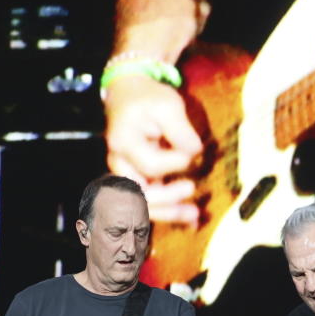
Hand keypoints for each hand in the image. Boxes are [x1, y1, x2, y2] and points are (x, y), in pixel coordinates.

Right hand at [103, 75, 202, 224]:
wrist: (129, 96)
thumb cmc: (148, 99)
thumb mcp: (167, 104)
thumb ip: (180, 129)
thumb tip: (194, 152)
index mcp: (123, 143)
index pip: (150, 165)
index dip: (175, 163)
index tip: (192, 150)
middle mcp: (119, 163)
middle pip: (138, 194)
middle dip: (167, 198)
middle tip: (191, 188)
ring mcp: (126, 175)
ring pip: (141, 205)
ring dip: (168, 214)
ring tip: (195, 215)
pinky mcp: (137, 181)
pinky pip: (149, 204)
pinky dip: (168, 213)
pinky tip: (191, 219)